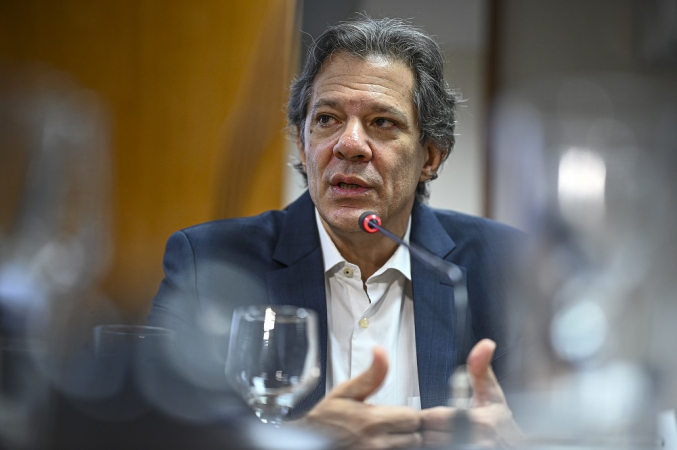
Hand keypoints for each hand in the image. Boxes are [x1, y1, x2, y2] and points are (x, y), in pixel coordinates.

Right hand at [294, 346, 421, 448]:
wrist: (309, 440)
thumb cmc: (326, 419)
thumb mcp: (346, 391)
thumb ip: (371, 374)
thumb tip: (380, 351)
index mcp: (371, 421)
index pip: (412, 418)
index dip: (414, 413)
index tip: (409, 411)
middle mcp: (377, 442)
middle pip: (416, 436)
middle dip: (413, 427)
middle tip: (407, 421)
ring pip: (411, 448)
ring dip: (409, 439)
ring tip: (403, 431)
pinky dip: (400, 446)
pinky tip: (395, 439)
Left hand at [420, 339, 522, 447]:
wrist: (509, 440)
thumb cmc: (497, 418)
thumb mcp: (491, 391)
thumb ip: (481, 368)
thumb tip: (485, 344)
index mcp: (481, 422)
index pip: (436, 418)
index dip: (428, 414)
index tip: (427, 413)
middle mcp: (476, 441)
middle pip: (431, 435)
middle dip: (428, 427)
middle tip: (431, 422)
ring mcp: (470, 449)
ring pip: (433, 445)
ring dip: (430, 438)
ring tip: (436, 432)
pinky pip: (438, 449)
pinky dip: (436, 444)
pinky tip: (440, 438)